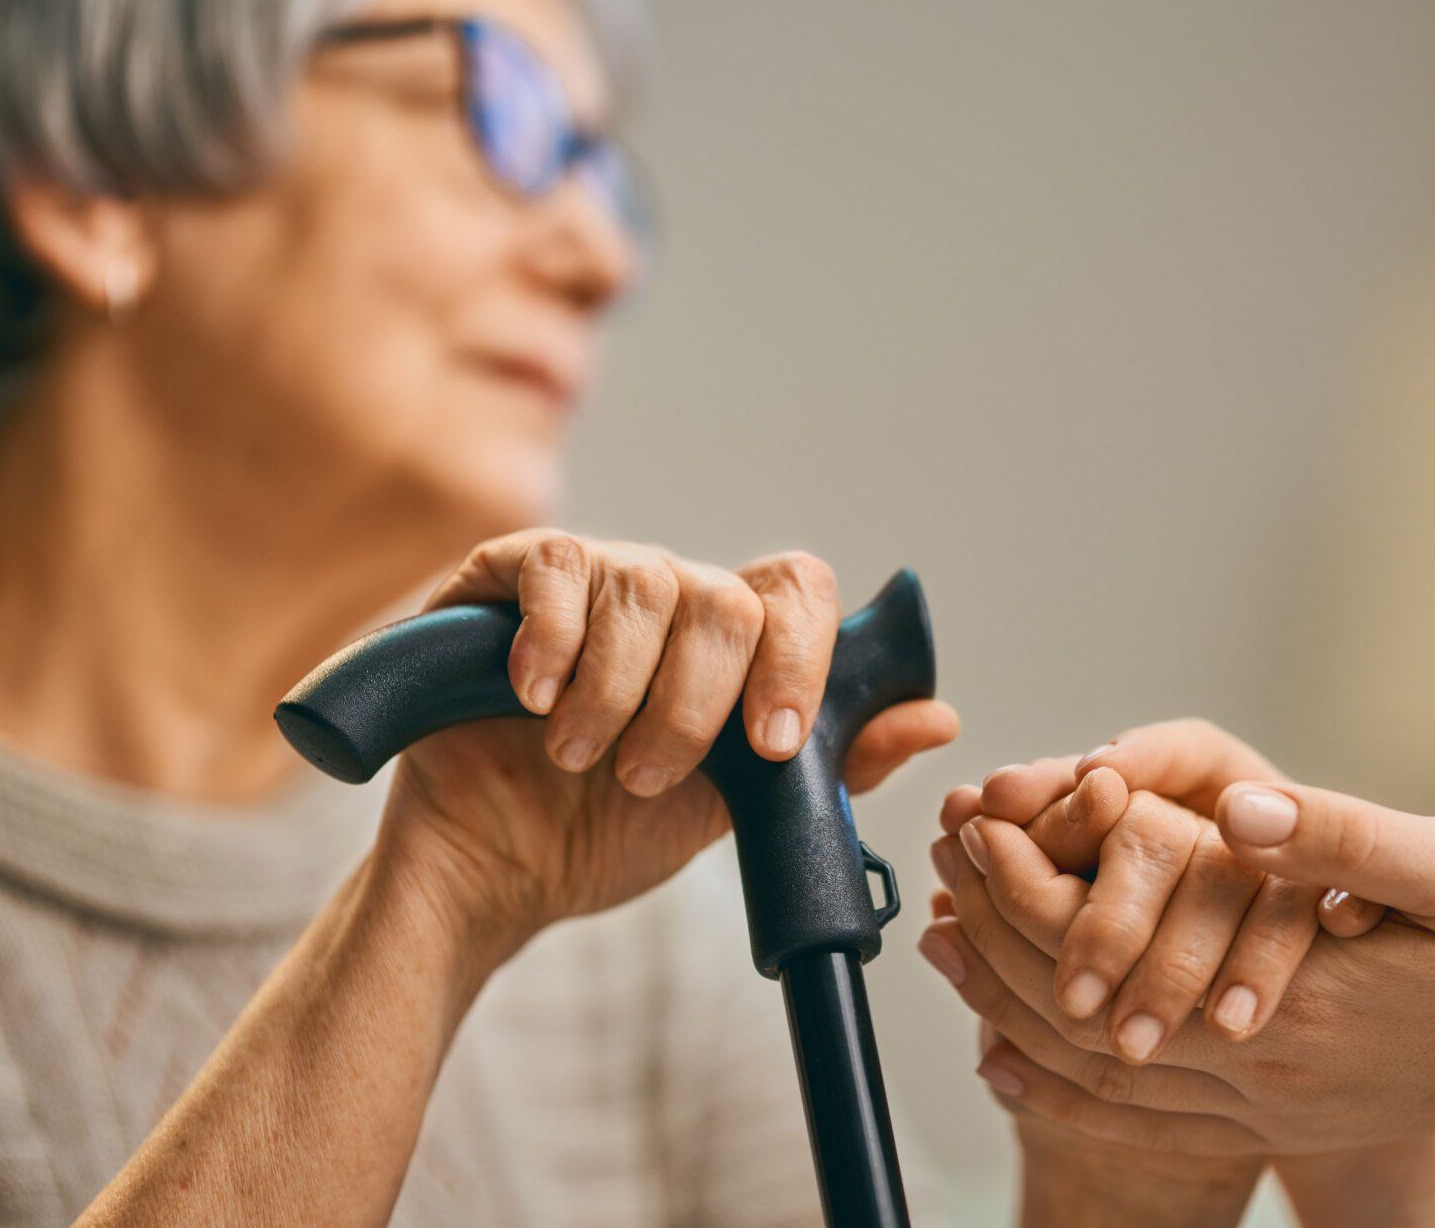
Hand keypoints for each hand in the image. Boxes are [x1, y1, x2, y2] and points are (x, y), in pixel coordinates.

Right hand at [381, 530, 958, 959]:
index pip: (798, 593)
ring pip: (646, 585)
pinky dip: (553, 639)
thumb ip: (828, 765)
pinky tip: (534, 697)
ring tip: (579, 757)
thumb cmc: (610, 833)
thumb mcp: (732, 813)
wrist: (496, 869)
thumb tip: (938, 717)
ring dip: (619, 691)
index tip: (773, 746)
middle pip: (727, 598)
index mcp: (732, 641)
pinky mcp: (505, 575)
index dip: (799, 661)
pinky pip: (553, 566)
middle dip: (697, 704)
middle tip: (645, 777)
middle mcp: (671, 593)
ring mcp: (593, 574)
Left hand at [926, 728, 1434, 1159]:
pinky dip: (1057, 1086)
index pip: (1112, 948)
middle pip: (1081, 1017)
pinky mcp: (1271, 1116)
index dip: (1030, 882)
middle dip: (999, 934)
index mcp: (1288, 1002)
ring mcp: (1262, 1107)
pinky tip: (1006, 1054)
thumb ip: (1337, 840)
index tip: (976, 817)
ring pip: (1095, 1074)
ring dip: (1009, 1005)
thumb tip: (1238, 810)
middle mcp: (1258, 1072)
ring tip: (946, 938)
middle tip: (939, 860)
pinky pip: (1136, 1117)